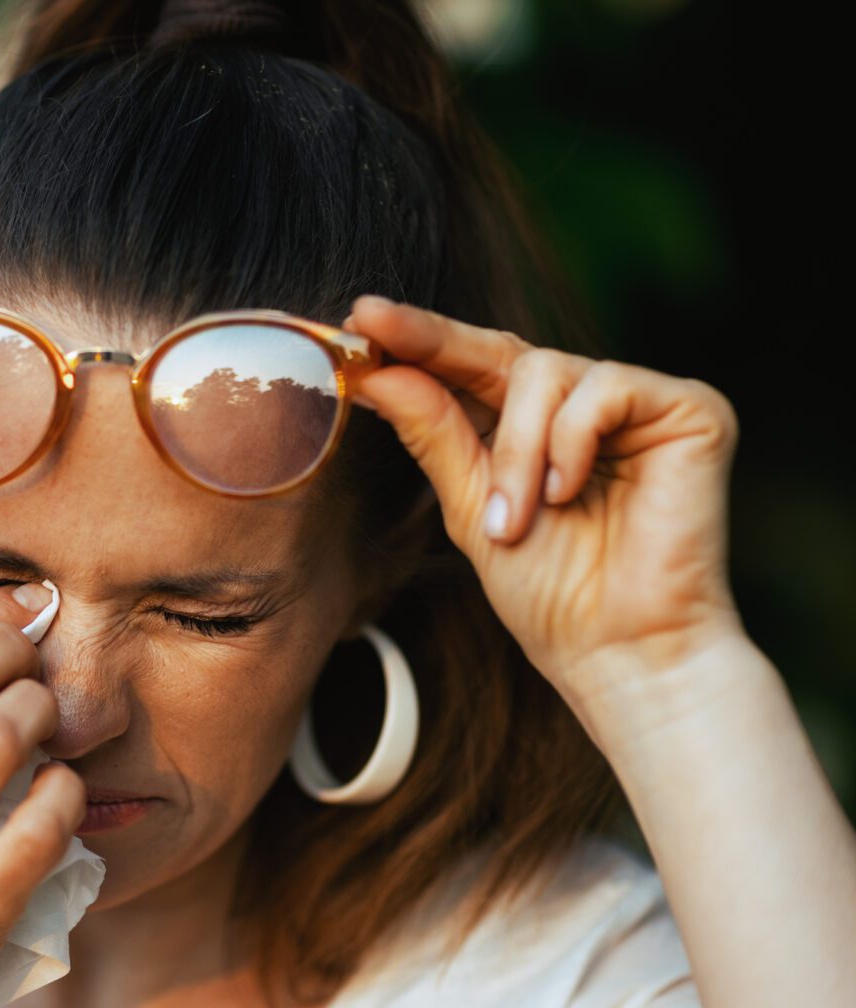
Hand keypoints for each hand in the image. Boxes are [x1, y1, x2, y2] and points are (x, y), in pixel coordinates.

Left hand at [342, 295, 745, 756]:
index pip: (471, 366)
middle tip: (372, 333)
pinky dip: (570, 443)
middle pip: (501, 349)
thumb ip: (435, 434)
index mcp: (533, 427)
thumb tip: (379, 373)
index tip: (358, 317)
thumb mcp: (471, 507)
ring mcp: (639, 402)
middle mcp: (586, 404)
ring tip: (513, 519)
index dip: (417, 339)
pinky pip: (603, 388)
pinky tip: (569, 494)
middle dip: (433, 348)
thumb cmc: (550, 592)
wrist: (619, 650)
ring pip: (545, 369)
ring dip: (515, 451)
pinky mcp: (690, 408)